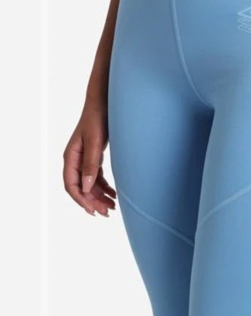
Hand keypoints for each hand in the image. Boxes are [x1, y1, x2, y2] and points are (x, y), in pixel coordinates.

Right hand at [62, 101, 116, 216]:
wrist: (104, 103)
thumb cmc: (97, 119)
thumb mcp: (95, 142)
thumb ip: (91, 164)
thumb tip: (86, 188)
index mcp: (71, 157)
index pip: (71, 185)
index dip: (81, 200)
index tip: (93, 211)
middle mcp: (76, 160)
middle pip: (82, 187)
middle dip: (93, 202)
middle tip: (107, 213)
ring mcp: (85, 158)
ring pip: (90, 184)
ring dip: (100, 196)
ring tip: (112, 207)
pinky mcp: (95, 156)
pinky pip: (97, 177)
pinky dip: (104, 187)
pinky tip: (114, 194)